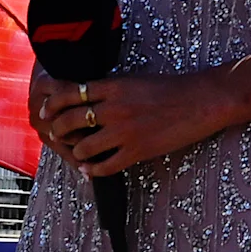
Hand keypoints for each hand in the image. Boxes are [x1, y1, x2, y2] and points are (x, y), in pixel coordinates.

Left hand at [31, 70, 239, 177]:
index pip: (71, 94)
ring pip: (83, 148)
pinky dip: (93, 170)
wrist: (202, 100)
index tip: (47, 112)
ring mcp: (125, 131)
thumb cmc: (172, 88)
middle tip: (56, 135)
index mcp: (114, 86)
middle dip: (58, 131)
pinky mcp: (138, 151)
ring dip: (76, 153)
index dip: (53, 104)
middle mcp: (115, 108)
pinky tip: (91, 170)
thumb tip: (85, 99)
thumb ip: (110, 90)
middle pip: (71, 121)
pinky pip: (105, 167)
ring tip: (78, 154)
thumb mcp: (136, 81)